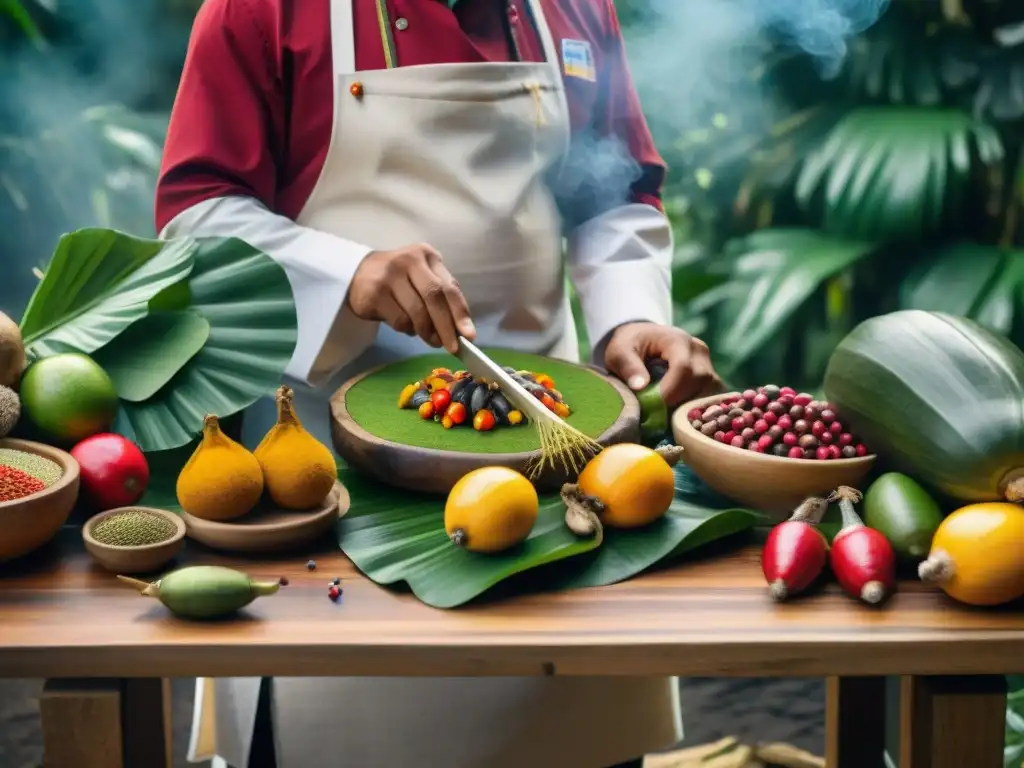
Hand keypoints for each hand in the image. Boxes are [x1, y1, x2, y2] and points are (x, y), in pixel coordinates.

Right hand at [347, 244, 475, 352]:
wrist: (358, 274)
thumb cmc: (400, 279)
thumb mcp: (423, 277)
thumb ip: (442, 296)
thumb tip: (462, 329)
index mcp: (427, 255)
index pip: (449, 287)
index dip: (460, 313)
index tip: (469, 336)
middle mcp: (409, 261)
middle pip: (434, 297)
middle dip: (446, 326)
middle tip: (452, 347)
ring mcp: (389, 276)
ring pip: (417, 312)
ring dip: (427, 332)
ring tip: (431, 340)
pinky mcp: (375, 294)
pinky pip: (400, 320)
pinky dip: (408, 330)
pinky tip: (408, 327)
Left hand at [604, 322, 722, 406]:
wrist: (641, 340)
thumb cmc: (629, 346)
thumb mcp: (620, 352)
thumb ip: (628, 367)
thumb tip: (640, 386)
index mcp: (677, 340)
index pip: (683, 368)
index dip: (671, 391)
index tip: (653, 406)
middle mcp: (698, 350)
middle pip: (702, 381)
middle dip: (681, 402)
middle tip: (659, 415)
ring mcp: (708, 364)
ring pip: (711, 391)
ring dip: (691, 408)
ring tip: (669, 416)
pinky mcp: (710, 378)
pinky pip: (712, 397)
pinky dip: (698, 409)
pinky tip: (680, 416)